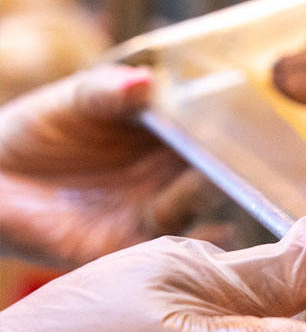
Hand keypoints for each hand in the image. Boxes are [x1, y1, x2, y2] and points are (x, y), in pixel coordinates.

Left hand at [0, 65, 230, 265]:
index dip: (230, 124)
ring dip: (217, 198)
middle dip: (234, 164)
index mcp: (164, 136)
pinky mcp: (132, 245)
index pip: (209, 129)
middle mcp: (169, 175)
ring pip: (203, 208)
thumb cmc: (33, 132)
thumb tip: (146, 82)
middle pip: (217, 170)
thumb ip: (106, 91)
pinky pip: (175, 249)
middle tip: (241, 154)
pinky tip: (216, 231)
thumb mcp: (70, 101)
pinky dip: (202, 243)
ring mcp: (155, 210)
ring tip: (218, 183)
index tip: (247, 117)